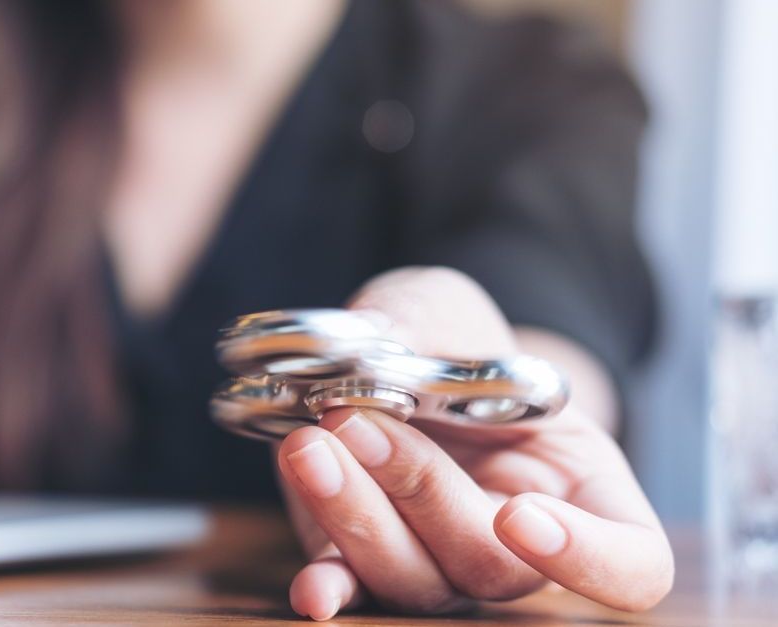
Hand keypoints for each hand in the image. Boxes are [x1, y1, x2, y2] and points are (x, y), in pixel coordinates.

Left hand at [276, 267, 672, 619]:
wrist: (399, 358)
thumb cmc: (454, 341)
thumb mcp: (457, 314)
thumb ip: (436, 332)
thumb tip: (383, 349)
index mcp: (584, 490)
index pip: (632, 564)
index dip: (589, 558)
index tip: (521, 514)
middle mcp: (517, 545)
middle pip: (491, 566)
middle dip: (419, 490)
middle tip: (355, 420)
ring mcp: (440, 563)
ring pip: (414, 580)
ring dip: (355, 516)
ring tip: (308, 446)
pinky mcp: (366, 563)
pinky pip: (356, 588)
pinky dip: (333, 587)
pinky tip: (312, 590)